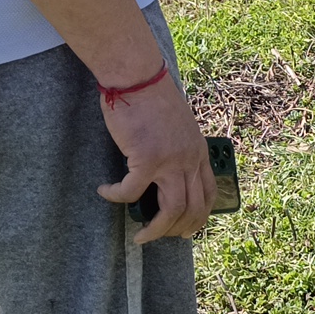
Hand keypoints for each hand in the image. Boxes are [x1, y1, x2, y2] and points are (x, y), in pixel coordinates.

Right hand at [96, 72, 215, 243]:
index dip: (199, 217)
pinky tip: (105, 191)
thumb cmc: (151, 98)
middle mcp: (189, 159)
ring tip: (139, 236)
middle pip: (192, 209)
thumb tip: (165, 172)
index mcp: (198, 152)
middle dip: (177, 231)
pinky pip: (131, 192)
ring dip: (154, 230)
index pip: (209, 193)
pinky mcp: (146, 158)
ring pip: (170, 210)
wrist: (138, 77)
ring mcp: (170, 161)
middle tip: (158, 236)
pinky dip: (116, 196)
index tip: (185, 229)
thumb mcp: (177, 127)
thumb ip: (178, 149)